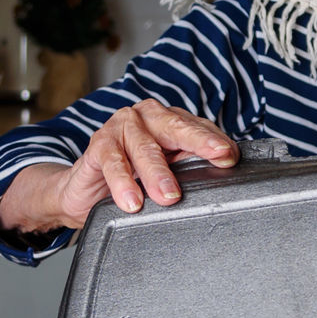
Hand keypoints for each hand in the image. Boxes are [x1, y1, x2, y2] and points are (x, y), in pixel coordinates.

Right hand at [0, 99, 239, 232]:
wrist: (86, 190)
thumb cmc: (135, 176)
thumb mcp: (169, 170)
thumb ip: (192, 164)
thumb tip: (226, 167)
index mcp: (170, 120)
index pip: (198, 127)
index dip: (215, 141)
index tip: (230, 155)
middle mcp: (148, 117)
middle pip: (177, 127)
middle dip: (199, 142)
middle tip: (218, 156)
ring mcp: (121, 127)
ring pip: (145, 148)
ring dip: (158, 173)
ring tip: (169, 196)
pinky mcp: (98, 144)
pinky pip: (114, 163)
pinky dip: (123, 183)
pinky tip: (132, 201)